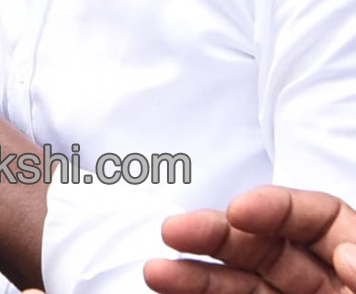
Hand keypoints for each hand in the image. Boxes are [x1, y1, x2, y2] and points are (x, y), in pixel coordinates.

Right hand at [145, 186, 355, 293]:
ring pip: (240, 284)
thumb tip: (351, 253)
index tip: (239, 208)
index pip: (317, 219)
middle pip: (264, 246)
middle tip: (174, 230)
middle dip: (215, 234)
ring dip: (195, 275)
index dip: (275, 207)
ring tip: (157, 273)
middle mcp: (322, 286)